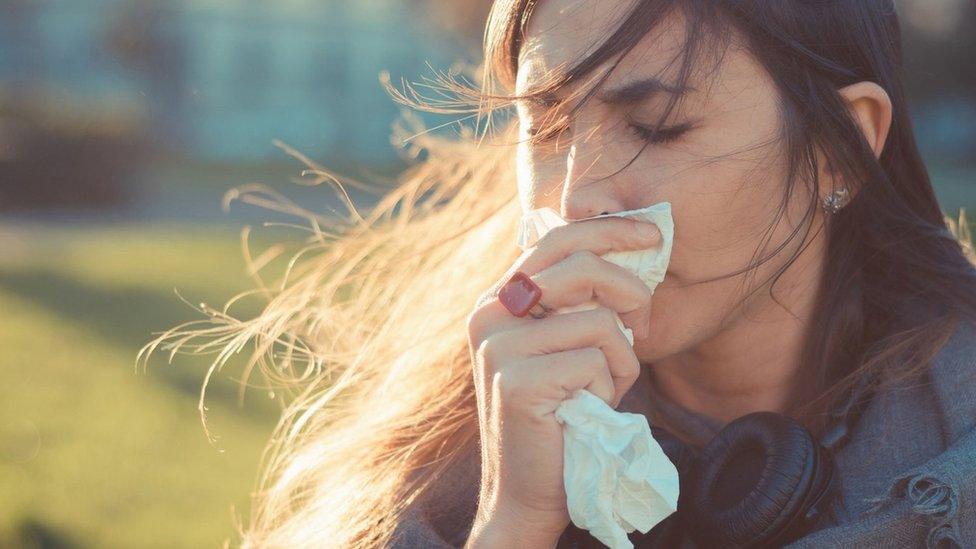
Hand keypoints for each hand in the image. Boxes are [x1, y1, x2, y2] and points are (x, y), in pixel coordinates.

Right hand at [465, 215, 661, 541]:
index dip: (608, 230)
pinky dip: (610, 388)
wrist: (527, 491)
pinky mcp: (518, 379)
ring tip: (601, 390)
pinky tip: (589, 409)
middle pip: (580, 266)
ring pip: (600, 322)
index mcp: (499, 300)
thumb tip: (632, 255)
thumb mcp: (566, 347)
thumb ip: (580, 303)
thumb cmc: (560, 415)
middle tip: (646, 325)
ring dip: (620, 360)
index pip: (555, 240)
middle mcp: (491, 313)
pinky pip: (596, 361)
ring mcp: (499, 346)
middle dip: (631, 289)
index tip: (652, 233)